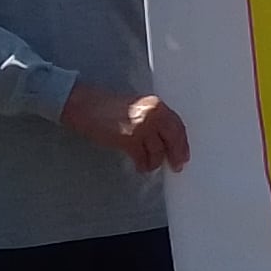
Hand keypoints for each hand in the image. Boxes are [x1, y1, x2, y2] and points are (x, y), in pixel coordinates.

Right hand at [61, 83, 189, 173]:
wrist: (86, 106)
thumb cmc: (108, 107)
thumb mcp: (138, 107)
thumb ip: (154, 119)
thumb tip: (167, 140)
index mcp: (156, 104)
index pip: (177, 125)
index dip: (182, 142)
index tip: (184, 154)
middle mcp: (153, 114)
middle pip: (173, 139)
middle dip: (176, 155)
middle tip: (176, 166)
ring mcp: (142, 127)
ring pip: (158, 152)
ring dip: (154, 162)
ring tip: (149, 164)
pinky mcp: (130, 140)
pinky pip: (143, 158)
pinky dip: (142, 165)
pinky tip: (140, 166)